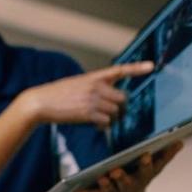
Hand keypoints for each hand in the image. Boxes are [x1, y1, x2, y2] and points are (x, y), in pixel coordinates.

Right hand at [19, 61, 154, 127]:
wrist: (39, 102)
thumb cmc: (56, 95)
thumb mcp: (76, 84)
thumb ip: (93, 88)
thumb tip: (108, 102)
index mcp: (93, 77)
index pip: (119, 70)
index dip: (137, 68)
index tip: (152, 66)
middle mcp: (96, 87)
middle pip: (122, 98)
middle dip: (119, 107)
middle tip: (112, 113)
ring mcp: (93, 100)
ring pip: (115, 111)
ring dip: (110, 118)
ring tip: (98, 119)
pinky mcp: (88, 113)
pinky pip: (106, 121)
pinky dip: (103, 125)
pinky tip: (95, 125)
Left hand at [76, 142, 182, 191]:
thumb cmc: (141, 176)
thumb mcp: (155, 167)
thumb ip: (166, 155)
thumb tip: (180, 141)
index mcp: (145, 175)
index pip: (149, 168)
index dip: (147, 163)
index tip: (144, 155)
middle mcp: (132, 184)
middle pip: (129, 181)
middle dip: (124, 177)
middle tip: (116, 170)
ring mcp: (118, 191)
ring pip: (112, 188)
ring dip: (106, 183)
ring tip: (100, 177)